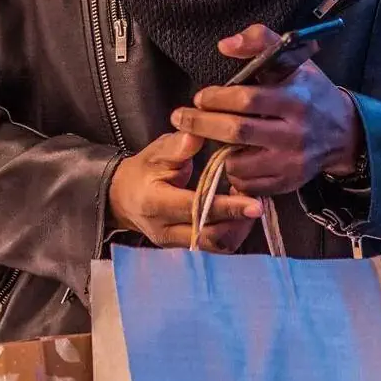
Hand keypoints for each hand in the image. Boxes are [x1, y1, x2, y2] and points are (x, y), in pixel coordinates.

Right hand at [108, 129, 261, 252]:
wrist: (124, 199)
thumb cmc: (143, 171)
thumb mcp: (155, 153)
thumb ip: (178, 146)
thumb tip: (197, 133)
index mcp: (156, 203)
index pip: (195, 209)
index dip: (227, 207)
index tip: (254, 203)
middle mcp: (165, 229)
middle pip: (210, 235)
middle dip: (238, 220)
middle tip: (257, 199)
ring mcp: (175, 243)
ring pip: (216, 245)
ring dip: (238, 228)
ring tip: (248, 205)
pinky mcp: (185, 247)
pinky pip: (215, 247)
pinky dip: (232, 232)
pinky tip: (239, 214)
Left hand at [171, 25, 363, 198]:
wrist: (344, 132)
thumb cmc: (310, 91)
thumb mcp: (293, 59)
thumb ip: (259, 41)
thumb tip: (225, 45)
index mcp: (296, 98)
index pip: (248, 99)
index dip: (217, 98)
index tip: (200, 97)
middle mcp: (296, 133)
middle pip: (238, 132)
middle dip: (202, 124)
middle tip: (180, 118)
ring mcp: (293, 162)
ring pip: (240, 163)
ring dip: (216, 151)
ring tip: (206, 138)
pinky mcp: (290, 183)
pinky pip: (250, 184)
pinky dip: (233, 173)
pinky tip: (228, 156)